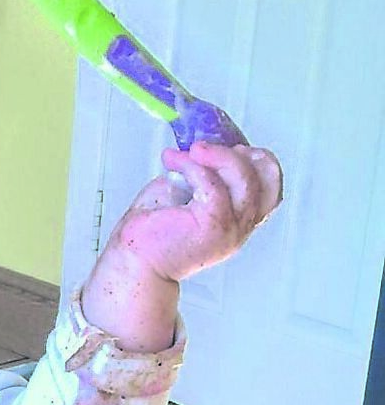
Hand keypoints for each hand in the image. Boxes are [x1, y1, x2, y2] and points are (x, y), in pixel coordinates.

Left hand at [106, 141, 283, 282]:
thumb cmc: (153, 231)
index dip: (257, 161)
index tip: (229, 148)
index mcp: (239, 222)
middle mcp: (241, 228)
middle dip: (242, 154)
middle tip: (209, 147)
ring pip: (245, 179)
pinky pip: (211, 184)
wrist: (133, 260)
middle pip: (267, 179)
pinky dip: (192, 165)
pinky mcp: (211, 225)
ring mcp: (229, 229)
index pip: (271, 188)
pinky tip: (172, 161)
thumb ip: (204, 175)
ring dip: (217, 155)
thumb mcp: (186, 194)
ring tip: (190, 150)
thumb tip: (204, 145)